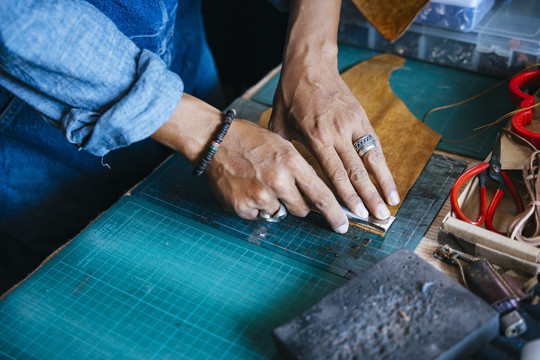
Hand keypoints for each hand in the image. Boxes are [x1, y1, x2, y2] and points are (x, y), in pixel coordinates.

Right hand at [207, 119, 348, 232]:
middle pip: (303, 210)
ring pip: (280, 213)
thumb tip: (317, 193)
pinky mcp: (242, 207)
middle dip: (298, 203)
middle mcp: (278, 182)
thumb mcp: (283, 146)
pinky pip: (258, 215)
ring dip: (274, 203)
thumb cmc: (250, 140)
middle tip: (283, 188)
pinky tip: (246, 188)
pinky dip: (254, 206)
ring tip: (259, 183)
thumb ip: (301, 170)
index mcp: (292, 163)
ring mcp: (259, 196)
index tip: (342, 226)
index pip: (321, 196)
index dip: (334, 214)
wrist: (215, 141)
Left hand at [269, 57, 398, 218]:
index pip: (334, 173)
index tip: (355, 213)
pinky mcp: (361, 117)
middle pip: (356, 172)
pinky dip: (382, 164)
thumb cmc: (290, 96)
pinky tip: (388, 180)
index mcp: (316, 137)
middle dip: (368, 197)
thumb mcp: (279, 124)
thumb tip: (288, 175)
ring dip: (382, 184)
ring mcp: (352, 124)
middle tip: (377, 218)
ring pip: (371, 159)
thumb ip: (286, 150)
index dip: (346, 195)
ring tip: (390, 204)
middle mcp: (337, 133)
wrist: (309, 65)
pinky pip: (374, 144)